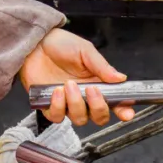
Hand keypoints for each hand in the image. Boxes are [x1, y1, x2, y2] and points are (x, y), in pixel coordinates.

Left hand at [19, 28, 134, 126]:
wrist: (36, 42)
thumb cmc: (61, 44)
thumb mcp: (85, 50)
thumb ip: (102, 66)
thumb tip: (120, 78)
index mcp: (98, 84)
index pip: (115, 103)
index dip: (123, 111)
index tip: (127, 113)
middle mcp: (85, 97)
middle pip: (99, 117)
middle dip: (98, 108)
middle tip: (92, 90)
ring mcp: (67, 103)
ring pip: (79, 119)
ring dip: (76, 104)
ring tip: (69, 84)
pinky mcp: (50, 105)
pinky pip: (57, 116)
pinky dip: (58, 106)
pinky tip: (57, 91)